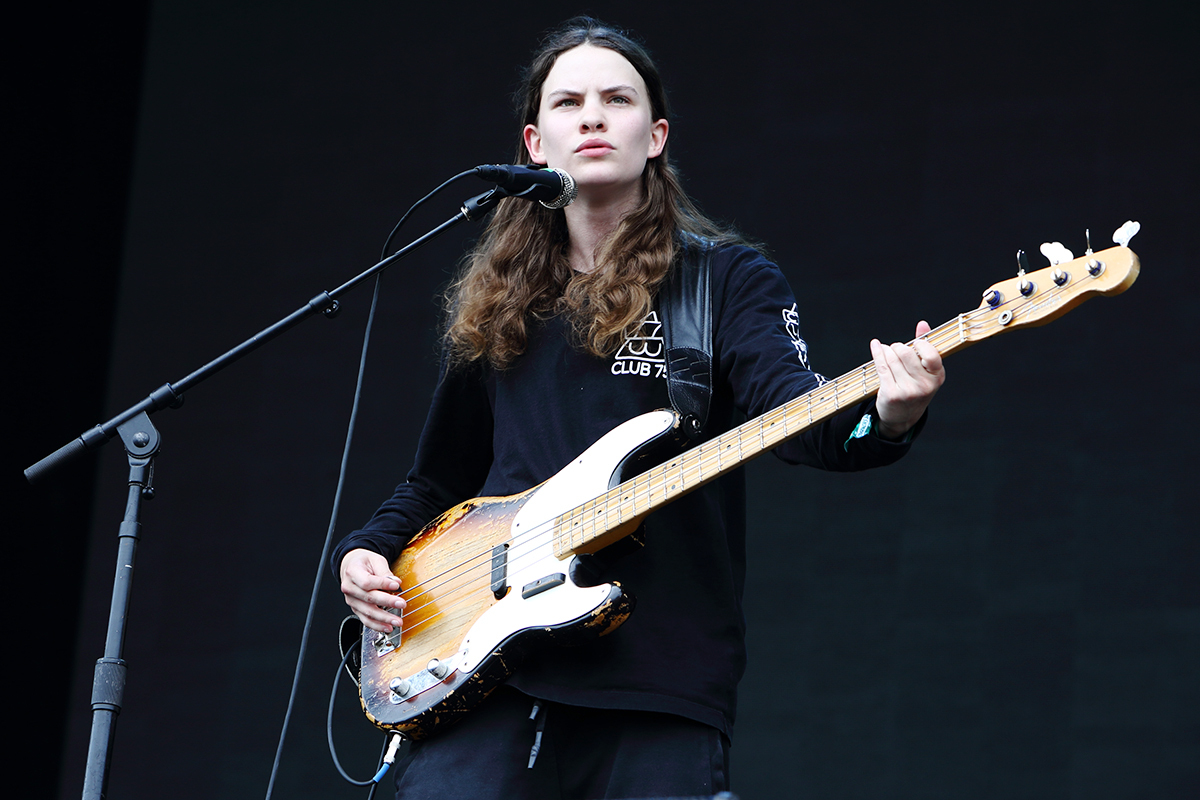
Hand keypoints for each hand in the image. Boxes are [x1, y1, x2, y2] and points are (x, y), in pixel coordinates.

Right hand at [339, 548, 405, 632]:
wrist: (351, 566)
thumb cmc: (364, 562)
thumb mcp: (375, 560)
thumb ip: (385, 572)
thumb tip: (395, 582)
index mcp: (352, 572)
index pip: (367, 582)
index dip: (382, 584)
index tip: (396, 585)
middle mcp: (349, 588)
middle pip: (368, 598)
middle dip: (387, 602)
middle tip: (401, 604)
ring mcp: (351, 600)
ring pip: (367, 612)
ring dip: (383, 618)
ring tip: (397, 621)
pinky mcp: (355, 608)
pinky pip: (365, 619)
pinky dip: (377, 625)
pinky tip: (387, 627)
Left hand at [870, 320, 944, 439]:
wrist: (902, 417)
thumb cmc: (915, 388)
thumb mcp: (926, 371)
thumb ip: (925, 346)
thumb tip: (922, 324)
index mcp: (937, 377)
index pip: (930, 354)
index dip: (920, 344)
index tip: (914, 344)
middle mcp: (924, 385)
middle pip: (906, 353)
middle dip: (898, 347)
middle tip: (896, 349)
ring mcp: (907, 391)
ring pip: (892, 359)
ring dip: (887, 350)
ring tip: (886, 351)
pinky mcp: (891, 393)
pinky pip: (881, 366)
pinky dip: (877, 353)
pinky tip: (875, 346)